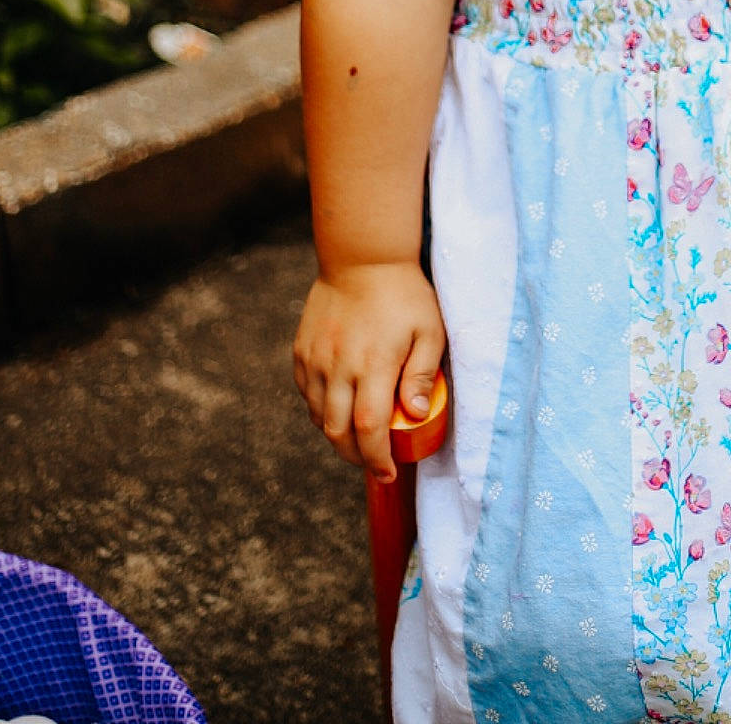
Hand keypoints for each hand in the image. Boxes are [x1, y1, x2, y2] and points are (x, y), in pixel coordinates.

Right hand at [293, 261, 445, 480]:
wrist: (362, 257)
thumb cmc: (404, 294)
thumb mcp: (429, 329)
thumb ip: (421, 374)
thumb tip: (414, 415)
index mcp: (373, 363)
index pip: (368, 428)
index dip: (376, 459)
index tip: (389, 473)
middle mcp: (338, 365)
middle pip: (337, 432)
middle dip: (356, 457)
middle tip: (375, 463)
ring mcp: (315, 358)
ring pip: (319, 417)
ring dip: (338, 436)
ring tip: (359, 439)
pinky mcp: (301, 351)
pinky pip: (307, 395)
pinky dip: (321, 411)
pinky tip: (340, 408)